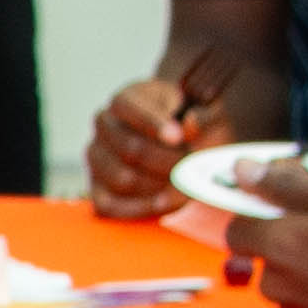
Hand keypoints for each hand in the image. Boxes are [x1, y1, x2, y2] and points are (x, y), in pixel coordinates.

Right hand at [84, 74, 214, 216]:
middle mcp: (104, 126)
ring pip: (123, 179)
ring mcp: (97, 158)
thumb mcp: (209, 114)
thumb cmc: (196, 127)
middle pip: (130, 149)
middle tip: (192, 167)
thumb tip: (190, 124)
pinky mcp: (97, 189)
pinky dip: (140, 208)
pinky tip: (163, 203)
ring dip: (158, 187)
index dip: (154, 124)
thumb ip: (204, 115)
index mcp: (126, 99)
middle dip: (167, 162)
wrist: (186, 147)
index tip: (179, 138)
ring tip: (183, 184)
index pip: (130, 108)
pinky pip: (110, 206)